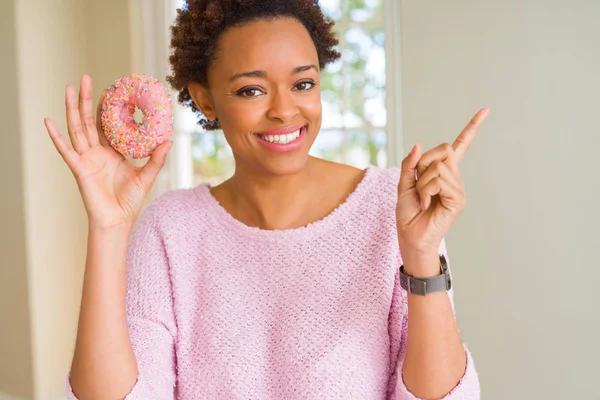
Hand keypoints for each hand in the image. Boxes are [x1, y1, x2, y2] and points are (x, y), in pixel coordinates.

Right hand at [44, 74, 172, 229]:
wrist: (118, 221)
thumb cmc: (130, 201)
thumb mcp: (147, 176)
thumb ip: (156, 158)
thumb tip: (169, 140)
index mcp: (112, 152)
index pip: (107, 124)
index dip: (107, 108)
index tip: (111, 89)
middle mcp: (97, 152)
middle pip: (89, 120)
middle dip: (87, 99)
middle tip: (86, 78)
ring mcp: (86, 159)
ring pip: (77, 128)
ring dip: (72, 108)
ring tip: (69, 88)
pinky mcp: (79, 168)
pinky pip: (65, 150)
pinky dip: (56, 136)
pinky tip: (48, 121)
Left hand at [395, 108, 489, 265]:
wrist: (411, 236)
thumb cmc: (409, 213)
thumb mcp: (404, 183)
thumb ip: (410, 164)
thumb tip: (418, 143)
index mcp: (443, 172)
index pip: (460, 145)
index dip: (472, 127)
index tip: (485, 110)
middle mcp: (454, 177)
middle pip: (445, 149)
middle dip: (424, 162)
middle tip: (418, 182)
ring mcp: (458, 188)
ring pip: (438, 167)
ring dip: (422, 182)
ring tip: (423, 198)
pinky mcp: (458, 199)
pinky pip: (440, 181)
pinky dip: (426, 191)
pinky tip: (427, 204)